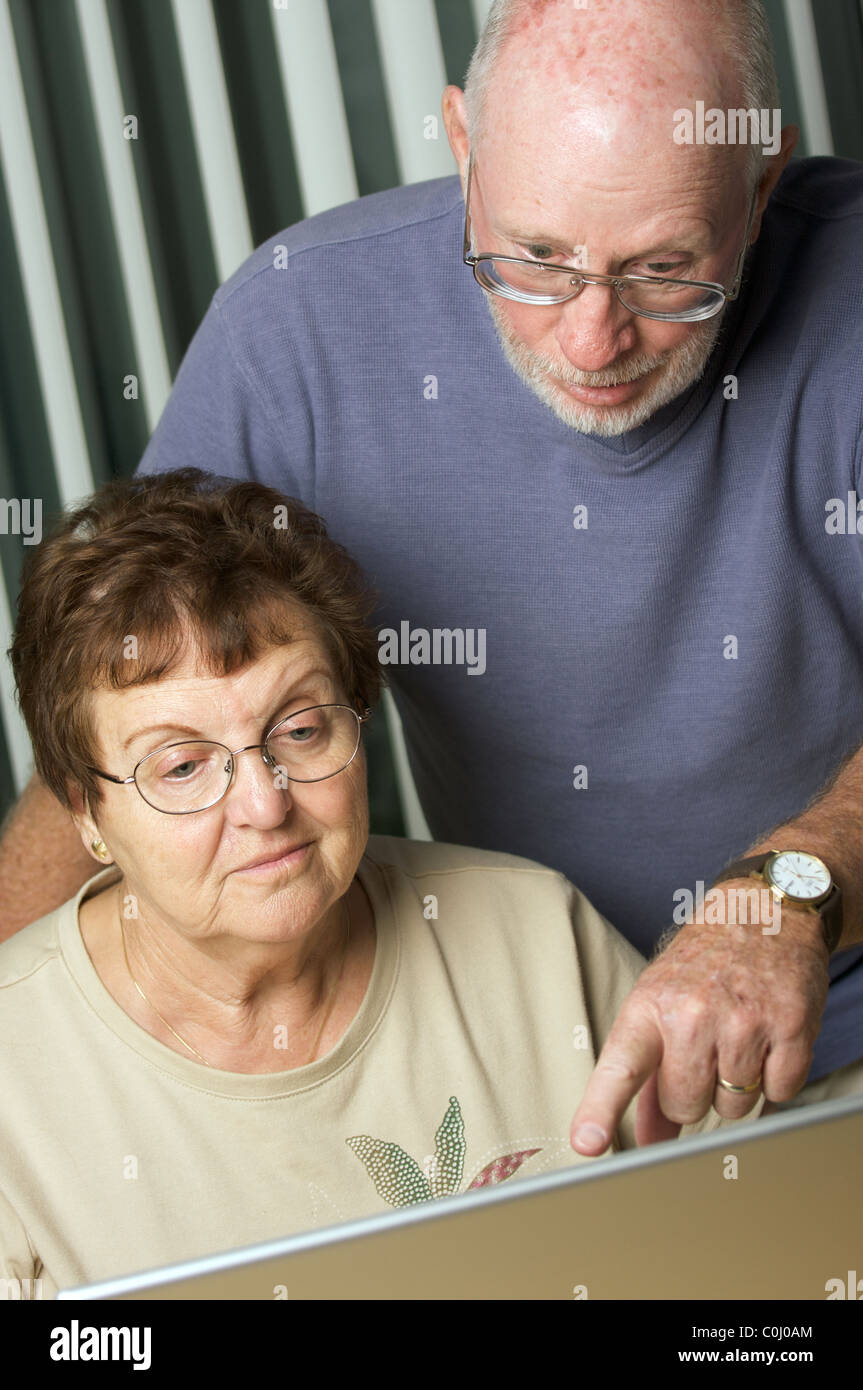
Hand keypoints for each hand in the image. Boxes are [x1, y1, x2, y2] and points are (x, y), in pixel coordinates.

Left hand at [570, 880, 831, 1153]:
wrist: (762, 912)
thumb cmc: (703, 964)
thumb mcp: (660, 1004)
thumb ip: (648, 1079)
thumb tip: (647, 1140)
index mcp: (650, 1006)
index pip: (622, 1066)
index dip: (601, 1109)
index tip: (587, 1143)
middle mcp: (692, 1013)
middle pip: (685, 1107)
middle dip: (694, 1094)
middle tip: (704, 1052)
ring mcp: (742, 1021)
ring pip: (733, 1107)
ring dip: (737, 1087)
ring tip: (737, 1038)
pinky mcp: (788, 1026)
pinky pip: (779, 1093)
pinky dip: (776, 1078)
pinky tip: (767, 1040)